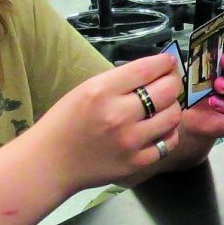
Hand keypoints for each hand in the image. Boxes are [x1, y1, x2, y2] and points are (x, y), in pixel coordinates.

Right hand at [41, 53, 184, 190]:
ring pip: (173, 116)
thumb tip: (154, 70)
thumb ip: (119, 80)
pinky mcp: (136, 162)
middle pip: (168, 90)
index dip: (165, 62)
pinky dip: (167, 133)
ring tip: (163, 107)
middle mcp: (119, 114)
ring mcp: (130, 141)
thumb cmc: (65, 122)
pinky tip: (158, 129)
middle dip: (173, 82)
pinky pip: (168, 142)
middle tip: (169, 83)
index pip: (148, 69)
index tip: (169, 62)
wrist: (50, 162)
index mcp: (102, 91)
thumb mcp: (85, 89)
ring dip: (172, 107)